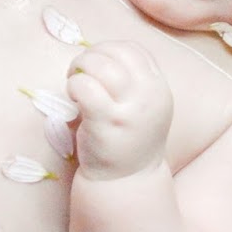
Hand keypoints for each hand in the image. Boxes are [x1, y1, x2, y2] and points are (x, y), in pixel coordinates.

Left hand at [67, 41, 173, 181]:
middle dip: (90, 56)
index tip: (96, 63)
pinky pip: (85, 87)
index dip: (108, 49)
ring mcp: (130, 110)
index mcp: (159, 88)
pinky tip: (73, 97)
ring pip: (101, 66)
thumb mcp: (143, 106)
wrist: (127, 181)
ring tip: (74, 82)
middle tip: (78, 72)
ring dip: (80, 67)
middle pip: (116, 53)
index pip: (134, 50)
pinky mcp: (108, 123)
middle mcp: (151, 96)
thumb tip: (99, 52)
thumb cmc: (127, 139)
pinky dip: (74, 85)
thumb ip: (132, 80)